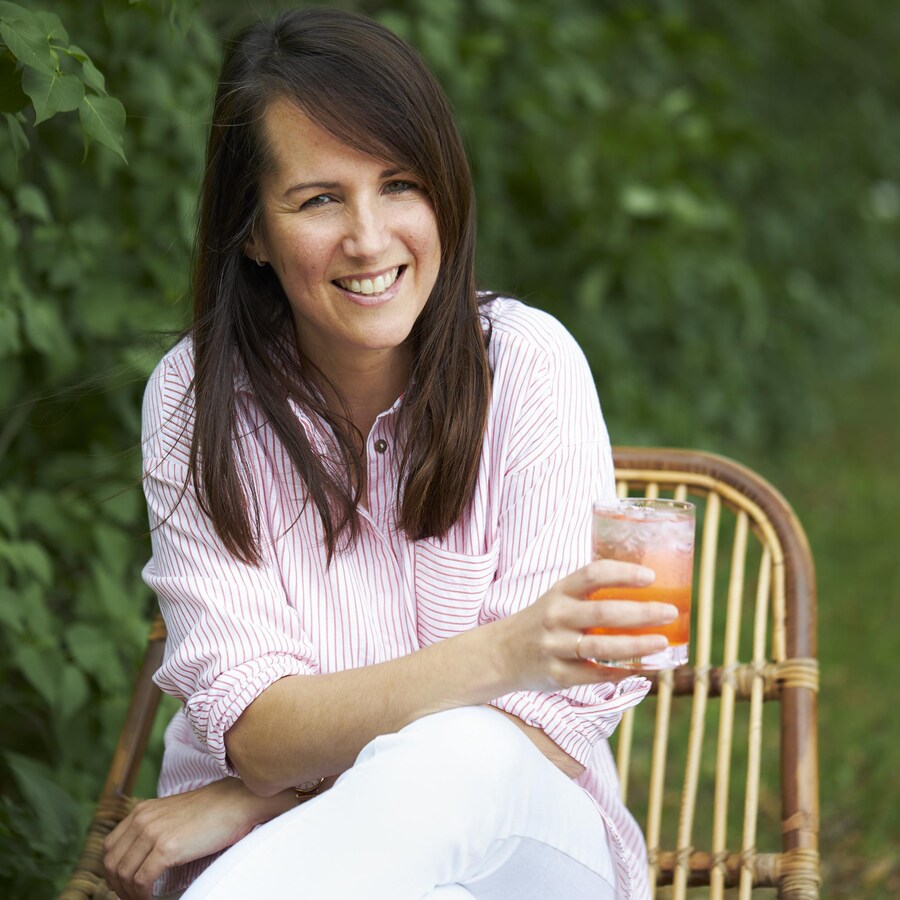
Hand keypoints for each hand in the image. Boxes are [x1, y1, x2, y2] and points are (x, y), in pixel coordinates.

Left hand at [103, 777, 293, 899]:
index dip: (113, 873)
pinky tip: (152, 898)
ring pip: (124, 875)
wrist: (236, 802)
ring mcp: (153, 832)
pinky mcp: (166, 847)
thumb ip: (154, 830)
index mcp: (142, 811)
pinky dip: (142, 896)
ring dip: (130, 894)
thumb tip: (140, 859)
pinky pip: (142, 881)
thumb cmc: (211, 813)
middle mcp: (142, 819)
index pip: (110, 848)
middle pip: (112, 864)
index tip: (125, 886)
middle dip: (119, 888)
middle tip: (134, 898)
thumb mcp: (173, 816)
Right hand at [495, 559, 677, 691]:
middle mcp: (556, 617)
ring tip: (663, 642)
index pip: (592, 574)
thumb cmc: (542, 622)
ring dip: (637, 645)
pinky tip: (644, 668)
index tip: (651, 576)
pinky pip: (596, 675)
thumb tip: (645, 593)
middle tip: (670, 612)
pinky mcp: (557, 675)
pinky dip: (622, 672)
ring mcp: (555, 647)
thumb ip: (591, 595)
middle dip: (641, 613)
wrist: (500, 653)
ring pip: (602, 647)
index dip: (623, 573)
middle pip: (604, 613)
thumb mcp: (558, 599)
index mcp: (559, 592)